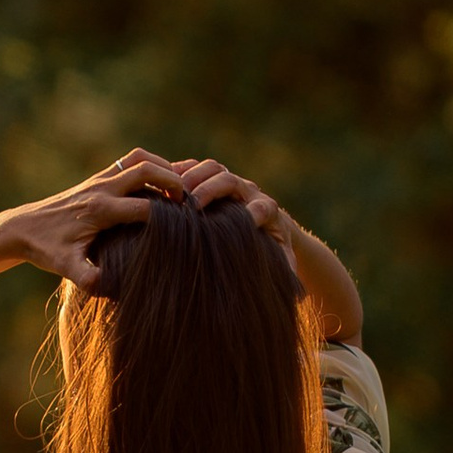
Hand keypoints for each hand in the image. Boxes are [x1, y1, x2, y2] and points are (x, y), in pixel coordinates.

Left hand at [4, 150, 185, 291]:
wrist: (23, 228)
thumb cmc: (46, 249)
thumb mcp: (65, 267)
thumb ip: (87, 277)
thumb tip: (107, 286)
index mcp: (99, 210)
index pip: (145, 207)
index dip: (168, 216)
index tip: (186, 226)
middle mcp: (101, 189)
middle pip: (146, 171)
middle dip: (172, 182)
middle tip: (189, 200)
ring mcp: (98, 180)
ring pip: (139, 159)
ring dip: (163, 168)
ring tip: (178, 188)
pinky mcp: (96, 178)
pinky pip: (129, 161)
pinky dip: (149, 166)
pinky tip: (158, 184)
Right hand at [169, 156, 297, 271]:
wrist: (265, 227)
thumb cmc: (269, 248)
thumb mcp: (280, 261)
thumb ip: (285, 269)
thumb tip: (291, 285)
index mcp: (267, 211)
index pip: (262, 206)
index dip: (252, 210)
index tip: (244, 221)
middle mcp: (248, 192)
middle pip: (231, 181)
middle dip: (211, 189)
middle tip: (192, 204)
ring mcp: (228, 184)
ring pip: (213, 169)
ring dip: (193, 177)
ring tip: (173, 193)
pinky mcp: (211, 180)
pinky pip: (195, 167)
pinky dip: (180, 171)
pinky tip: (162, 184)